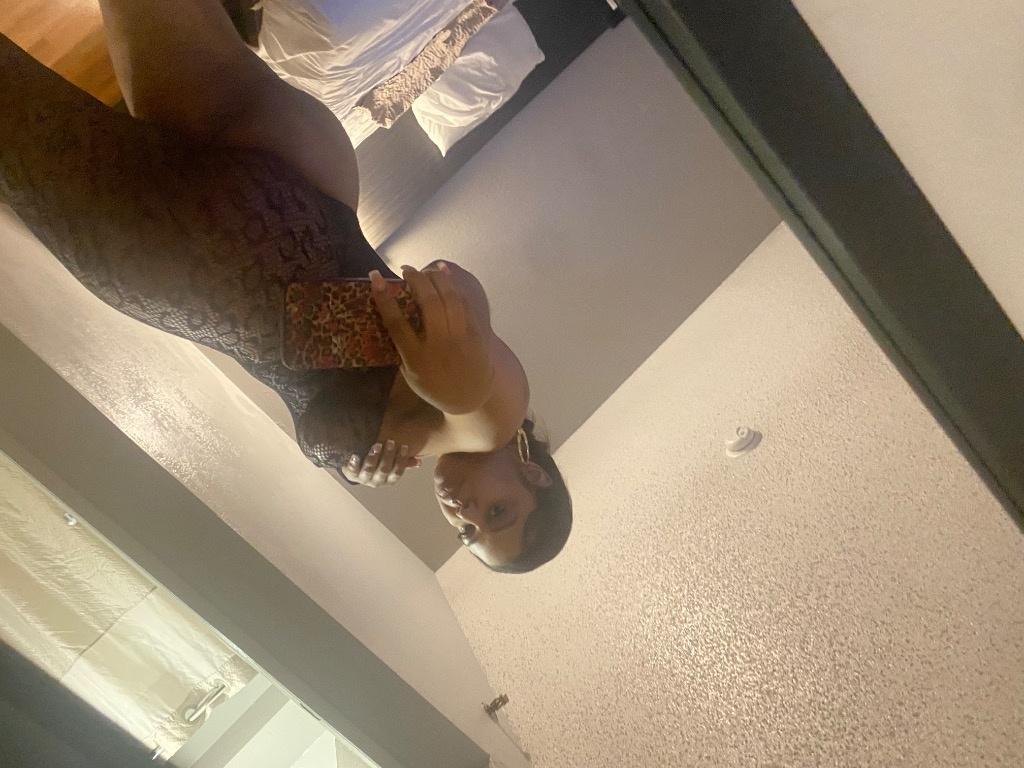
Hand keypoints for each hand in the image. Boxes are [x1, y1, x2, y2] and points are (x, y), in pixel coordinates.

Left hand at [340, 440, 420, 487]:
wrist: (356, 471)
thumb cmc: (377, 465)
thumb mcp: (391, 464)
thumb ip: (404, 463)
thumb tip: (419, 462)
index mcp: (388, 480)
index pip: (397, 472)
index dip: (401, 461)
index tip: (403, 447)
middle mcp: (376, 482)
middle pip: (384, 470)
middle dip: (388, 456)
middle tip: (390, 442)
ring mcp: (363, 479)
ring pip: (369, 470)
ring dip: (373, 458)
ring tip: (376, 445)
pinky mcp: (351, 474)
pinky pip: (352, 470)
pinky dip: (353, 463)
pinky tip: (355, 455)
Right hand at [370, 264, 493, 414]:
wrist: (471, 398)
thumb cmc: (434, 385)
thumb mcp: (411, 373)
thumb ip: (402, 347)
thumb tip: (389, 313)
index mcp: (417, 359)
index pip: (397, 323)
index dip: (385, 298)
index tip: (376, 277)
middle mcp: (439, 346)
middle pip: (428, 303)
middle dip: (416, 280)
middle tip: (406, 270)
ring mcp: (460, 339)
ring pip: (450, 298)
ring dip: (436, 278)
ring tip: (426, 269)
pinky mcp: (476, 333)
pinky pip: (464, 303)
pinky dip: (453, 284)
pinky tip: (445, 272)